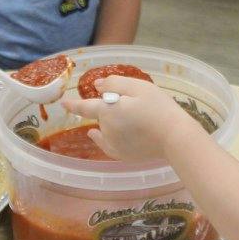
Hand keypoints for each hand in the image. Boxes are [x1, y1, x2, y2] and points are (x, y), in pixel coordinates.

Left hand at [61, 75, 203, 161]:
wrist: (174, 137)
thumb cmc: (159, 108)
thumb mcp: (139, 87)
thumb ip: (116, 83)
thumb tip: (98, 86)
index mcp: (108, 110)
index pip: (85, 107)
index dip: (73, 104)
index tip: (63, 103)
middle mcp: (105, 129)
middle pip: (101, 115)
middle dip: (110, 109)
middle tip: (135, 106)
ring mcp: (112, 144)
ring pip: (105, 129)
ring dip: (110, 123)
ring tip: (134, 120)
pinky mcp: (121, 155)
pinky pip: (107, 145)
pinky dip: (105, 139)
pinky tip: (105, 135)